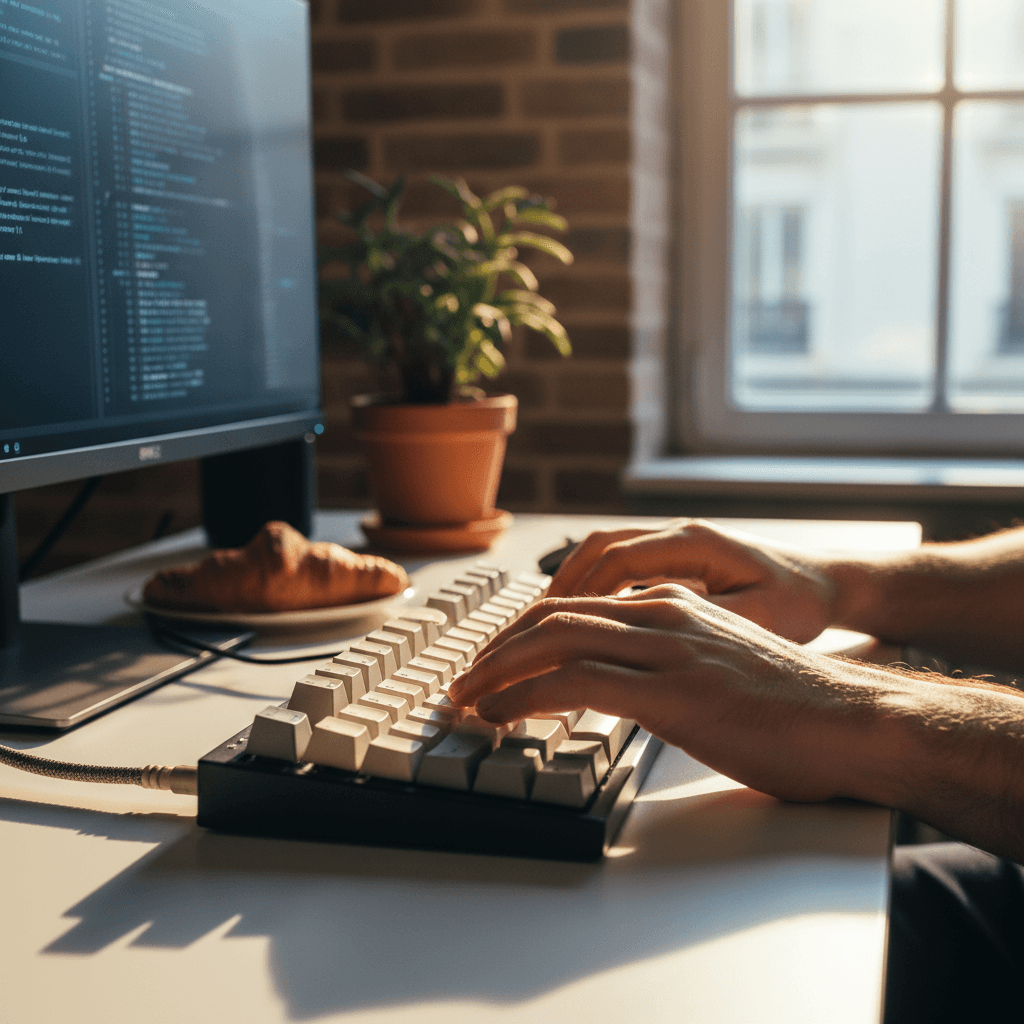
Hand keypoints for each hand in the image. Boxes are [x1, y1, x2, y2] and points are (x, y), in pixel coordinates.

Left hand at [450, 585, 881, 803]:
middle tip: (461, 680)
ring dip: (496, 670)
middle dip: (496, 648)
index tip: (491, 660)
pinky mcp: (670, 690)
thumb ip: (665, 661)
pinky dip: (523, 696)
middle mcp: (662, 612)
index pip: (573, 604)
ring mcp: (666, 647)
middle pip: (551, 614)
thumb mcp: (715, 665)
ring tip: (464, 699)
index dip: (521, 631)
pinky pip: (574, 681)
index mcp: (671, 603)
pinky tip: (499, 715)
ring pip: (552, 640)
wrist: (851, 721)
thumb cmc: (789, 706)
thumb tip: (619, 687)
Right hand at [548, 519, 837, 643]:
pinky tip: (573, 621)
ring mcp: (673, 543)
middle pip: (595, 550)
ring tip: (534, 629)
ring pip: (600, 554)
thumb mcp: (760, 618)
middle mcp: (677, 534)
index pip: (616, 558)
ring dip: (566, 588)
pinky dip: (588, 590)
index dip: (578, 594)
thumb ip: (703, 621)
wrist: (828, 582)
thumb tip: (647, 634)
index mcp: (694, 543)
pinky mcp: (674, 559)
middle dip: (555, 591)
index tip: (548, 629)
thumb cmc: (801, 601)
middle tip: (525, 631)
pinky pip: (616, 566)